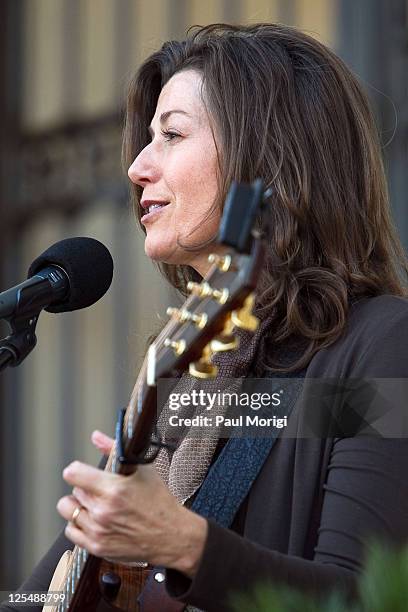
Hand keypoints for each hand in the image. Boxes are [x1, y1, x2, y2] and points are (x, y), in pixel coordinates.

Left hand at [56, 431, 207, 577]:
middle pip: (73, 491)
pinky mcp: (97, 546)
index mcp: (114, 489)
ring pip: (68, 510)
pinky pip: (70, 531)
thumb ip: (114, 450)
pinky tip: (93, 520)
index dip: (76, 470)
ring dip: (79, 505)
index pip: (73, 474)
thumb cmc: (159, 501)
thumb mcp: (142, 470)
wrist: (171, 535)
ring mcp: (98, 530)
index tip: (82, 472)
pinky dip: (78, 524)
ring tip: (95, 505)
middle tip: (101, 491)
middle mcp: (103, 510)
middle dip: (85, 488)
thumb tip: (96, 436)